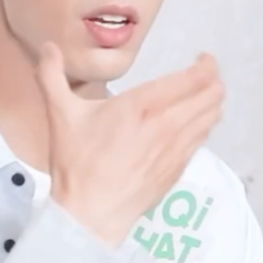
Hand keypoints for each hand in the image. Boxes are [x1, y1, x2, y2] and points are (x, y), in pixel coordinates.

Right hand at [35, 42, 223, 245]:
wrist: (90, 215)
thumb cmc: (77, 165)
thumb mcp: (60, 115)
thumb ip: (51, 76)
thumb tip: (48, 47)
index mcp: (141, 106)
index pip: (191, 79)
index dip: (206, 65)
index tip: (203, 58)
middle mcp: (166, 125)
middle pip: (211, 96)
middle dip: (214, 80)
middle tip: (206, 74)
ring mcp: (175, 149)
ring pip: (211, 117)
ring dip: (212, 102)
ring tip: (205, 94)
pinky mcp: (177, 169)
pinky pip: (202, 140)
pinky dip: (204, 126)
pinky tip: (194, 124)